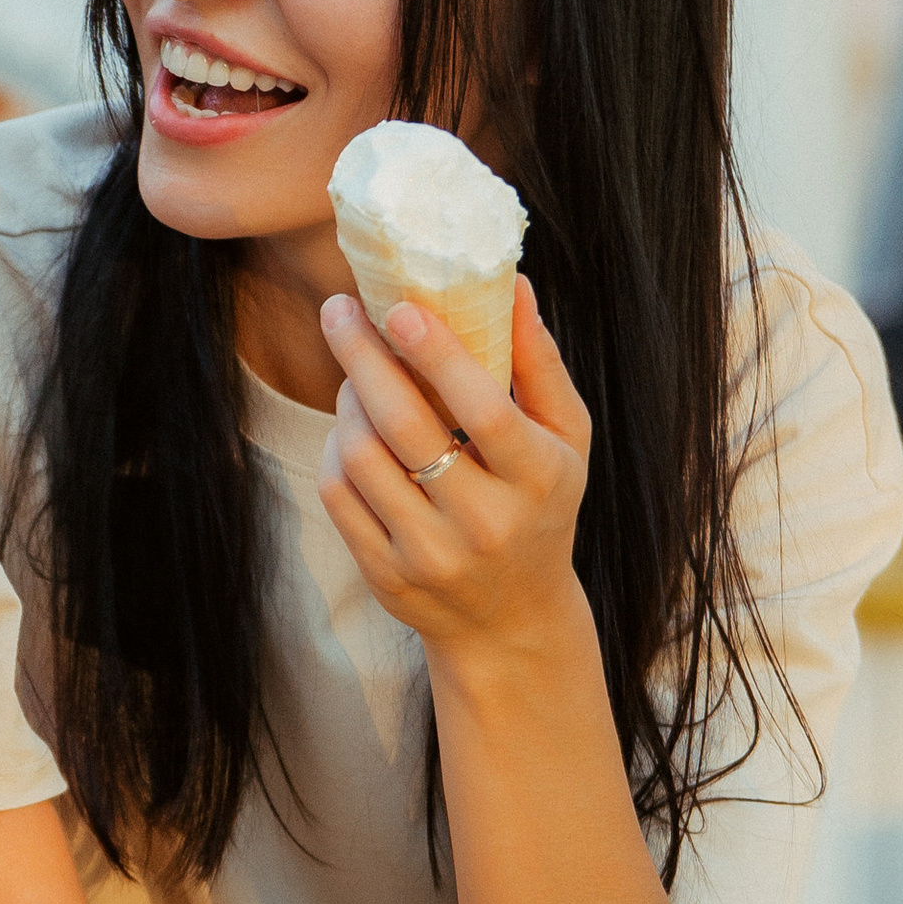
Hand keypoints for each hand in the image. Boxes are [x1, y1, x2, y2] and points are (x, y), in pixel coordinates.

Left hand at [316, 276, 589, 661]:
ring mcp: (432, 554)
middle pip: (406, 426)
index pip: (483, 409)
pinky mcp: (387, 576)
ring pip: (363, 457)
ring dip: (348, 400)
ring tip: (355, 373)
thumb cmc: (541, 506)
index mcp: (538, 479)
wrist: (511, 620)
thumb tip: (512, 283)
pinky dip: (337, 450)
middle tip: (340, 310)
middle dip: (363, 357)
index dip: (437, 354)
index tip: (398, 307)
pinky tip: (351, 429)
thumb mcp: (564, 439)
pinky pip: (340, 495)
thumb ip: (540, 364)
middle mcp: (486, 522)